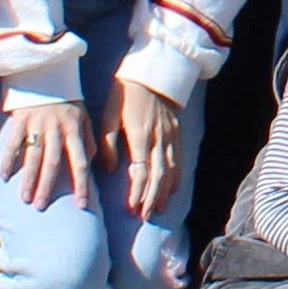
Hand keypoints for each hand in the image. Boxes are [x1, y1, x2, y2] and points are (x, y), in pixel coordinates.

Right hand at [0, 97, 95, 211]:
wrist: (46, 70)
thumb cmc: (67, 97)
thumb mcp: (84, 115)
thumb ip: (88, 139)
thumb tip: (92, 163)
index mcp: (75, 129)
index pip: (81, 162)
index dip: (82, 185)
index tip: (81, 205)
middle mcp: (57, 129)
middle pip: (53, 163)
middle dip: (48, 187)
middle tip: (42, 207)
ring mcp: (37, 124)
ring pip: (33, 156)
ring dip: (29, 179)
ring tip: (25, 198)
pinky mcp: (20, 118)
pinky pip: (13, 143)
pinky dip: (8, 159)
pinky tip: (4, 176)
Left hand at [104, 80, 185, 221]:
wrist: (153, 72)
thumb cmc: (125, 93)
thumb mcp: (109, 114)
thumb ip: (108, 143)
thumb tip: (109, 170)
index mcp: (140, 135)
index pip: (141, 171)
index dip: (137, 192)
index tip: (131, 208)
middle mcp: (159, 139)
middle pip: (158, 175)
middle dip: (151, 198)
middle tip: (144, 216)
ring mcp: (170, 136)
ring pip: (171, 170)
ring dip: (164, 192)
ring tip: (157, 208)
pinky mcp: (176, 133)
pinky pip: (179, 159)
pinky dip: (177, 177)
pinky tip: (173, 190)